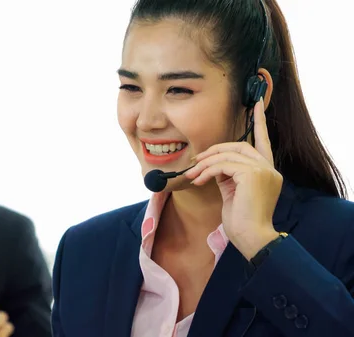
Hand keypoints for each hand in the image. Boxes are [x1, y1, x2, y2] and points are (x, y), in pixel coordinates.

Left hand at [184, 98, 281, 259]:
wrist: (251, 238)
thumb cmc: (240, 221)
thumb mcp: (233, 192)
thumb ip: (229, 175)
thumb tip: (213, 165)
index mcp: (268, 171)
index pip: (264, 140)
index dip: (260, 122)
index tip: (258, 104)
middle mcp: (269, 168)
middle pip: (239, 145)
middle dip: (214, 150)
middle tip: (196, 161)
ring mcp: (263, 171)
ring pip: (228, 155)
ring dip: (205, 164)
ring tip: (193, 175)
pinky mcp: (252, 175)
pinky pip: (223, 164)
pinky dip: (207, 170)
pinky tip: (198, 181)